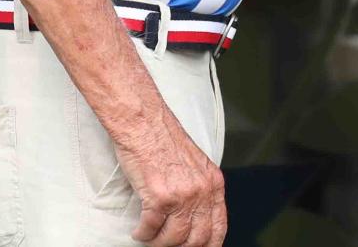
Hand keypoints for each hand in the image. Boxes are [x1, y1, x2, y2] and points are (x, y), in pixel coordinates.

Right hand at [115, 109, 226, 246]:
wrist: (144, 123)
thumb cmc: (164, 139)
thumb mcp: (195, 164)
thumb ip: (200, 189)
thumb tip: (196, 219)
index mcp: (213, 183)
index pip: (218, 227)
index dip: (209, 245)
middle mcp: (202, 191)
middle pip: (197, 239)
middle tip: (167, 243)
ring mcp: (182, 195)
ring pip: (173, 239)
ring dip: (158, 242)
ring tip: (150, 237)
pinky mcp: (159, 196)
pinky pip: (150, 229)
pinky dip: (143, 234)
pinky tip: (139, 230)